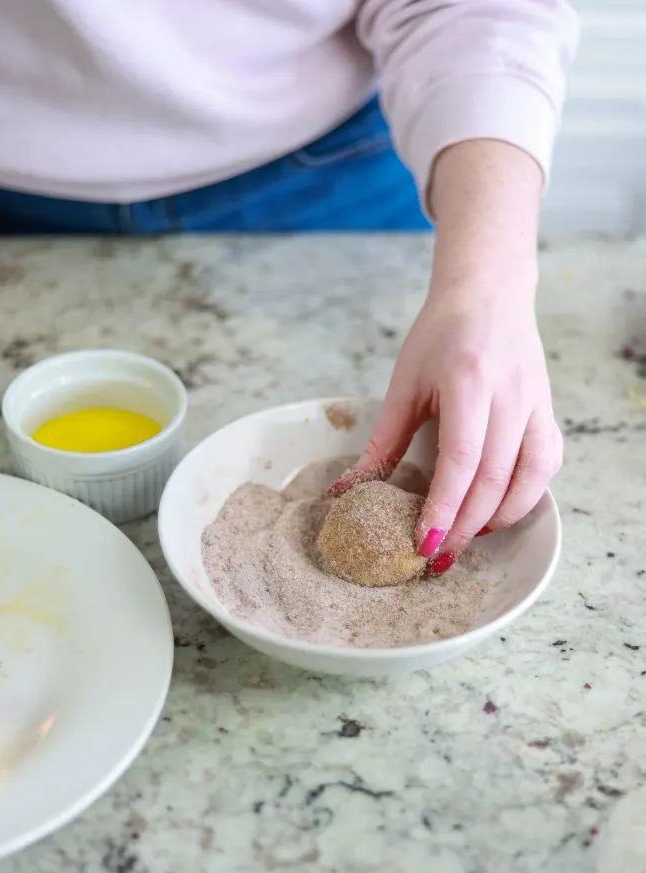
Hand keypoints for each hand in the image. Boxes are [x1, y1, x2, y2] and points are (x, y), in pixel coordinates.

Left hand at [331, 282, 562, 572]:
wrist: (488, 294)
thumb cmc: (439, 336)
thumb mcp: (404, 383)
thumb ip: (382, 442)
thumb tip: (345, 492)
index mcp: (468, 383)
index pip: (461, 461)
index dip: (443, 508)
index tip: (423, 544)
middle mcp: (510, 395)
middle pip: (494, 478)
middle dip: (465, 526)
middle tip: (438, 557)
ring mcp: (536, 403)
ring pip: (529, 478)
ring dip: (499, 517)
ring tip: (467, 538)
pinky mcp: (548, 410)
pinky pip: (547, 464)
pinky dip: (526, 495)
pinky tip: (499, 511)